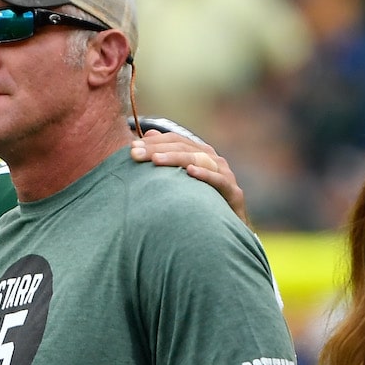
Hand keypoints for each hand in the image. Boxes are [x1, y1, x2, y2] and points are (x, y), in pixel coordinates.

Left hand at [131, 130, 248, 226]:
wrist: (225, 229)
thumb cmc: (200, 202)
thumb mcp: (179, 179)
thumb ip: (165, 156)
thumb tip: (147, 134)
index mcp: (200, 153)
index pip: (175, 140)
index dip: (154, 142)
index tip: (131, 148)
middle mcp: (214, 160)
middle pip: (184, 148)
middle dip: (158, 149)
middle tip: (135, 154)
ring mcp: (225, 174)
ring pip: (200, 160)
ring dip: (176, 158)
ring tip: (156, 160)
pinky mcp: (233, 193)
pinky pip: (219, 181)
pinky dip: (205, 175)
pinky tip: (190, 172)